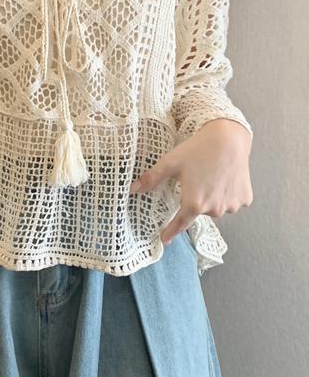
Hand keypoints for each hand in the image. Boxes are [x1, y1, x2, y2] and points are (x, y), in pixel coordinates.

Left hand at [129, 119, 252, 243]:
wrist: (229, 137)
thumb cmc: (198, 149)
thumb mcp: (170, 162)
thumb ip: (151, 178)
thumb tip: (132, 189)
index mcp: (194, 203)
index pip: (180, 224)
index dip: (171, 231)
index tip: (164, 239)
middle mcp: (214, 209)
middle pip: (199, 211)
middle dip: (195, 200)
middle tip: (196, 179)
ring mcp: (231, 206)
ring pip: (216, 207)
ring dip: (212, 198)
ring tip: (212, 175)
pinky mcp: (245, 199)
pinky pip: (232, 201)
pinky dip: (228, 193)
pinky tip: (225, 177)